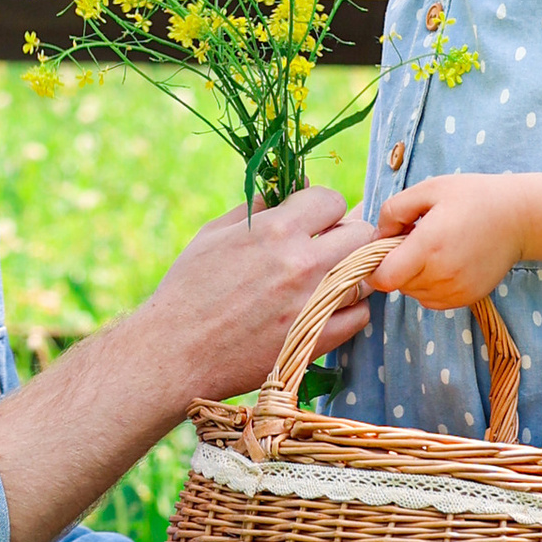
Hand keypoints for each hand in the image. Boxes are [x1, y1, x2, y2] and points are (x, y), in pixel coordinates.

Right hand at [139, 183, 374, 402]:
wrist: (175, 352)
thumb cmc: (187, 289)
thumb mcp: (213, 234)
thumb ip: (256, 208)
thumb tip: (290, 190)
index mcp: (275, 230)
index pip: (331, 200)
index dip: (323, 208)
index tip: (314, 221)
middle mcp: (301, 262)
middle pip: (361, 233)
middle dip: (346, 235)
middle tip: (329, 248)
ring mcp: (313, 302)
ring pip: (366, 274)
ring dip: (352, 273)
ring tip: (329, 279)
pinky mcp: (317, 338)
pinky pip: (360, 315)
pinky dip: (350, 309)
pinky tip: (328, 308)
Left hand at [365, 173, 531, 311]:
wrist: (520, 217)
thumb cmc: (473, 197)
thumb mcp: (430, 189)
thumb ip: (394, 210)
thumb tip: (377, 235)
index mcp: (429, 246)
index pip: (384, 278)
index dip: (374, 268)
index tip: (382, 250)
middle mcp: (441, 274)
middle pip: (398, 284)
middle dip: (396, 265)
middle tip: (414, 240)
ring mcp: (456, 290)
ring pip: (414, 294)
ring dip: (413, 276)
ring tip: (432, 249)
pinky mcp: (467, 298)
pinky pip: (432, 300)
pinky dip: (429, 286)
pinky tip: (444, 262)